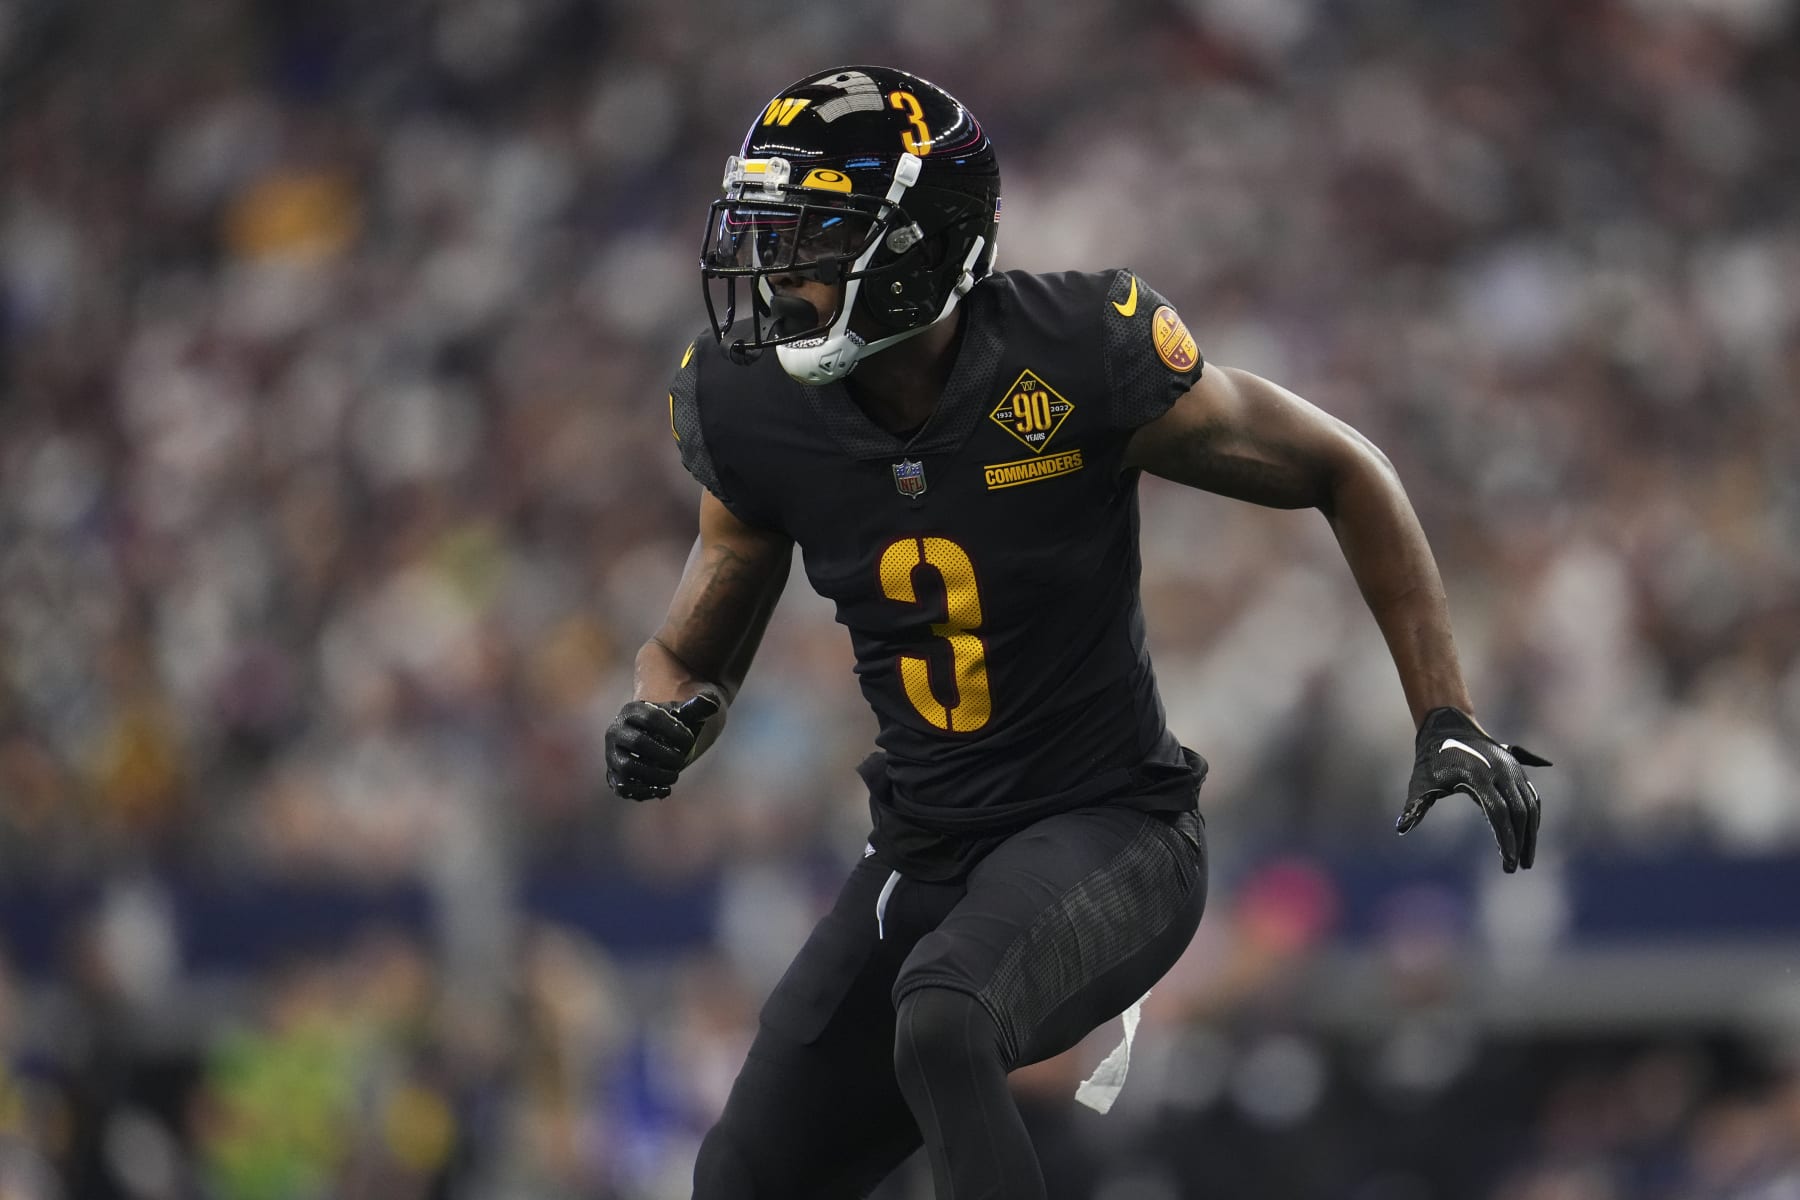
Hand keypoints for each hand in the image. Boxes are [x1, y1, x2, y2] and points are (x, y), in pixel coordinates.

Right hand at [604, 694, 721, 800]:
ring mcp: (612, 754)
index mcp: (632, 711)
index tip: (690, 740)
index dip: (674, 731)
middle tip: (681, 761)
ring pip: (629, 767)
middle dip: (665, 755)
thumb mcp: (684, 714)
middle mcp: (616, 731)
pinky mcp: (613, 775)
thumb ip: (699, 707)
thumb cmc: (671, 726)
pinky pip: (623, 787)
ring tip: (674, 777)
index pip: (651, 718)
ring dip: (655, 775)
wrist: (652, 741)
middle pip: (639, 743)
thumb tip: (712, 702)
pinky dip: (645, 791)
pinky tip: (665, 790)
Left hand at [1396, 707, 1550, 872]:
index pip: (1498, 812)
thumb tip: (1401, 827)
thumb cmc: (1431, 759)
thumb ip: (1415, 806)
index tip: (1507, 862)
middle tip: (1516, 867)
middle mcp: (1500, 770)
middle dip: (1521, 842)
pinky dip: (1532, 817)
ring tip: (1526, 858)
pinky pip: (1531, 796)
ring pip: (1530, 805)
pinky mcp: (1517, 768)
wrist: (1447, 726)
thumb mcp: (1420, 782)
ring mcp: (1512, 768)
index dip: (1505, 838)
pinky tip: (1528, 837)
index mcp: (1478, 775)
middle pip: (1519, 811)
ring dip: (1531, 833)